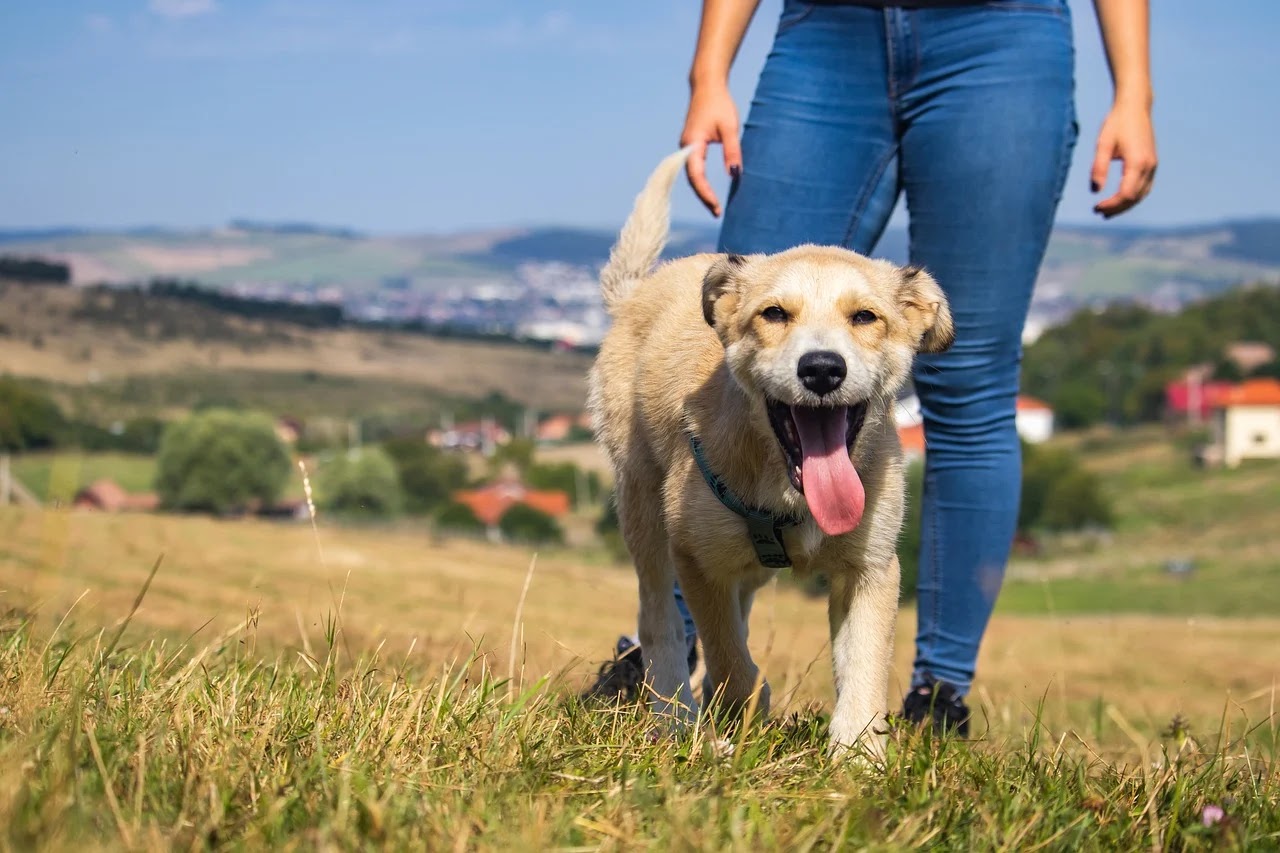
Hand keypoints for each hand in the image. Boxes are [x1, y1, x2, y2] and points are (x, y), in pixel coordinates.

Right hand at [679, 83, 741, 216]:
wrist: (707, 85)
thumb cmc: (719, 104)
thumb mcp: (730, 128)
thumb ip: (732, 152)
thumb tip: (735, 175)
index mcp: (692, 143)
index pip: (697, 176)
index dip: (705, 193)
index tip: (716, 207)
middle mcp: (685, 147)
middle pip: (691, 179)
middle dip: (703, 197)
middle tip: (716, 213)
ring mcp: (686, 147)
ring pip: (691, 175)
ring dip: (701, 191)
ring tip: (714, 206)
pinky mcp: (690, 145)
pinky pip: (693, 169)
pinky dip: (700, 182)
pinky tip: (708, 191)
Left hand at [1090, 102, 1157, 218]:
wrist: (1135, 106)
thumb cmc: (1116, 123)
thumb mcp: (1103, 144)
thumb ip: (1099, 167)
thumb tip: (1095, 190)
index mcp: (1137, 162)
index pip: (1126, 194)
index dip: (1111, 205)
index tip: (1095, 207)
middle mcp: (1149, 166)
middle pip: (1134, 198)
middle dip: (1117, 208)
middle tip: (1098, 213)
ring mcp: (1153, 164)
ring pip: (1142, 194)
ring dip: (1125, 205)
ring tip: (1107, 212)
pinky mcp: (1152, 163)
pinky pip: (1145, 186)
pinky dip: (1133, 197)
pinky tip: (1120, 199)